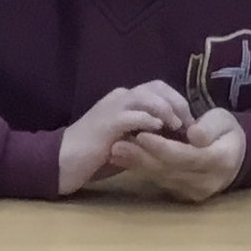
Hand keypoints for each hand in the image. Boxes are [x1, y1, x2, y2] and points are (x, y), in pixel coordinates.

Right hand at [58, 82, 192, 195]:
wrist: (61, 163)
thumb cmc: (91, 159)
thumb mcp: (124, 146)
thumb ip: (142, 138)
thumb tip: (168, 142)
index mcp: (123, 101)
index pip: (156, 89)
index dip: (175, 101)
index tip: (188, 122)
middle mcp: (120, 97)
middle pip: (156, 87)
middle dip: (176, 102)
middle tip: (189, 122)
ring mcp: (113, 107)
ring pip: (147, 96)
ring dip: (166, 109)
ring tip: (177, 125)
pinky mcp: (108, 123)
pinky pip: (134, 115)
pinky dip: (149, 120)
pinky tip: (160, 130)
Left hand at [110, 108, 247, 204]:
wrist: (233, 157)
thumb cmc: (227, 132)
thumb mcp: (225, 121)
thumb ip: (210, 127)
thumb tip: (193, 135)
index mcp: (218, 162)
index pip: (185, 156)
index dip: (162, 147)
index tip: (142, 134)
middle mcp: (202, 183)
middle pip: (167, 170)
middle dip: (141, 157)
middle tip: (116, 145)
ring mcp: (189, 192)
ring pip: (159, 177)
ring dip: (135, 165)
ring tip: (114, 151)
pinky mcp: (178, 195)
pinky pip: (157, 181)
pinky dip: (139, 169)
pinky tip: (122, 159)